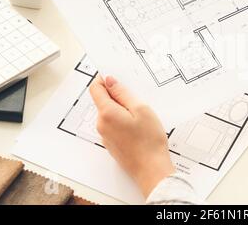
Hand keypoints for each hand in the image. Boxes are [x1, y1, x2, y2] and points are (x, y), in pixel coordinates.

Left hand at [89, 75, 174, 197]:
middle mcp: (101, 124)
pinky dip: (123, 121)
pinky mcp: (111, 143)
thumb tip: (110, 81)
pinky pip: (113, 125)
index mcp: (106, 113)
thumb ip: (123, 93)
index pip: (96, 88)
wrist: (151, 169)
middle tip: (137, 99)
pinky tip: (138, 127)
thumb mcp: (141, 109)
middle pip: (103, 101)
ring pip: (109, 114)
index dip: (105, 80)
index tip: (117, 78)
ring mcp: (105, 135)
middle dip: (117, 96)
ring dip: (122, 109)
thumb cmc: (149, 141)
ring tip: (141, 116)